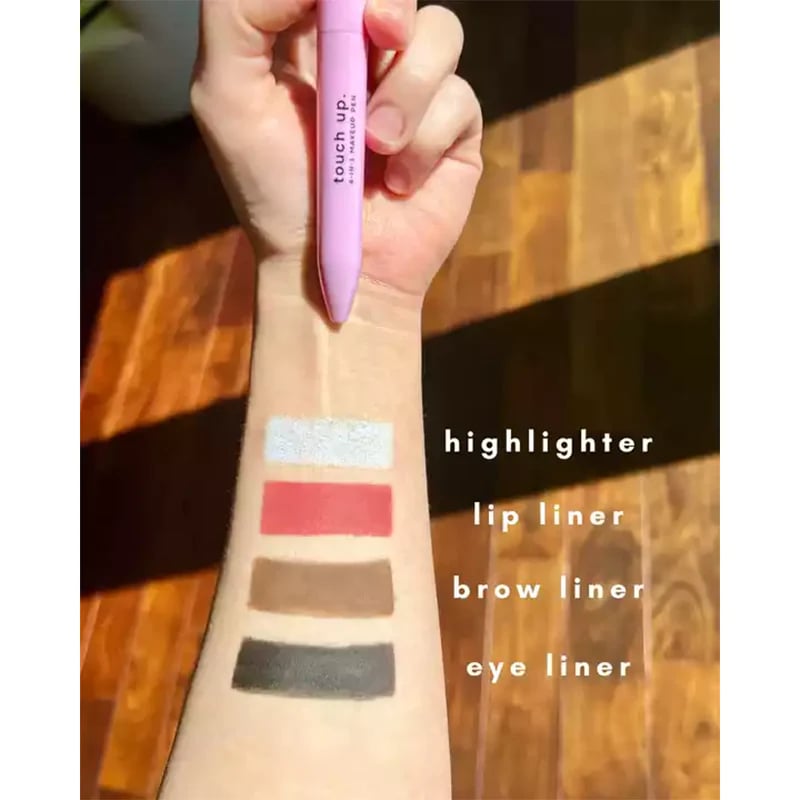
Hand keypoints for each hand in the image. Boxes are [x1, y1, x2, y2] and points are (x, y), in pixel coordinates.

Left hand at [191, 0, 482, 300]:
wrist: (332, 268)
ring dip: (408, 91)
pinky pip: (460, 99)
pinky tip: (401, 183)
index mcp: (310, 37)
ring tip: (376, 149)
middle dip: (391, 2)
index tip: (340, 7)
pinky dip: (427, 141)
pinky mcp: (453, 129)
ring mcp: (413, 90)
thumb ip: (242, 10)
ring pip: (441, 33)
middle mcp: (366, 55)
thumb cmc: (273, 190)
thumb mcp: (225, 96)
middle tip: (380, 33)